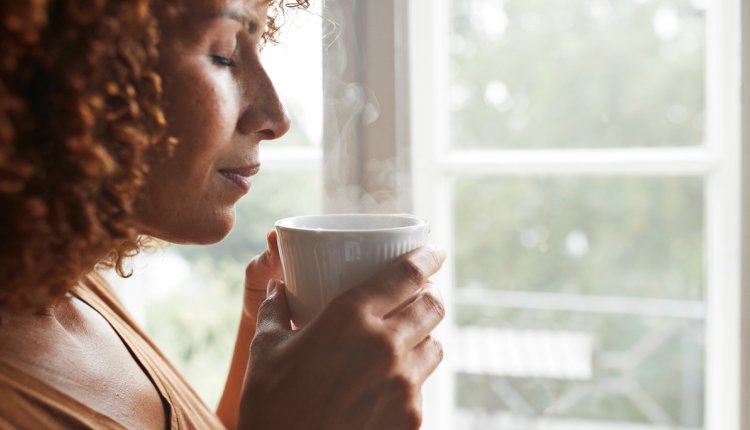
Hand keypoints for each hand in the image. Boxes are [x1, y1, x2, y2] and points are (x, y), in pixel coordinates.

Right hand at [238, 245, 446, 429]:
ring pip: (435, 346)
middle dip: (430, 294)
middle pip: (433, 306)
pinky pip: (422, 386)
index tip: (434, 251)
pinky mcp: (410, 418)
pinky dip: (411, 378)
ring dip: (425, 336)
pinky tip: (388, 383)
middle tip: (419, 293)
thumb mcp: (266, 350)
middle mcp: (385, 346)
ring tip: (406, 338)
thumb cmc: (270, 406)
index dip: (428, 257)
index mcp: (351, 318)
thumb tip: (278, 287)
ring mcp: (403, 384)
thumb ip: (275, 310)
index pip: (408, 274)